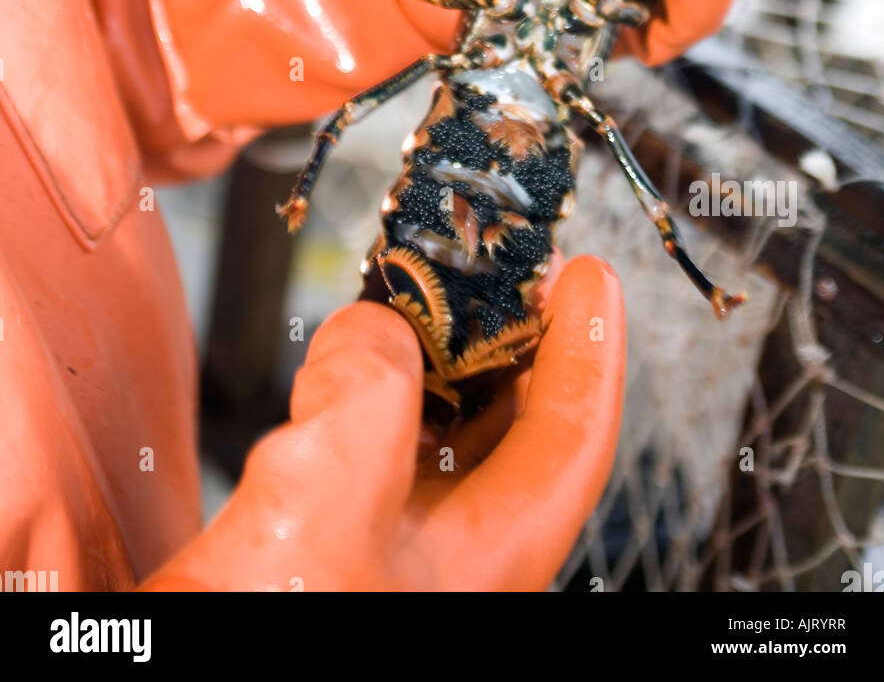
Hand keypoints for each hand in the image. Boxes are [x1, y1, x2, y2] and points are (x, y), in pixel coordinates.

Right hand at [140, 254, 623, 591]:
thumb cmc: (273, 633)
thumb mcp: (323, 502)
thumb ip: (366, 392)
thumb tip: (370, 330)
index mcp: (489, 561)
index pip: (573, 438)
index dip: (589, 347)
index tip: (589, 275)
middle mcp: (454, 563)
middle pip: (516, 432)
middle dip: (511, 341)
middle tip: (501, 273)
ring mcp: (394, 561)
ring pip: (443, 441)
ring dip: (436, 364)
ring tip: (419, 300)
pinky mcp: (333, 555)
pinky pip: (382, 457)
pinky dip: (374, 398)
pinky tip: (341, 374)